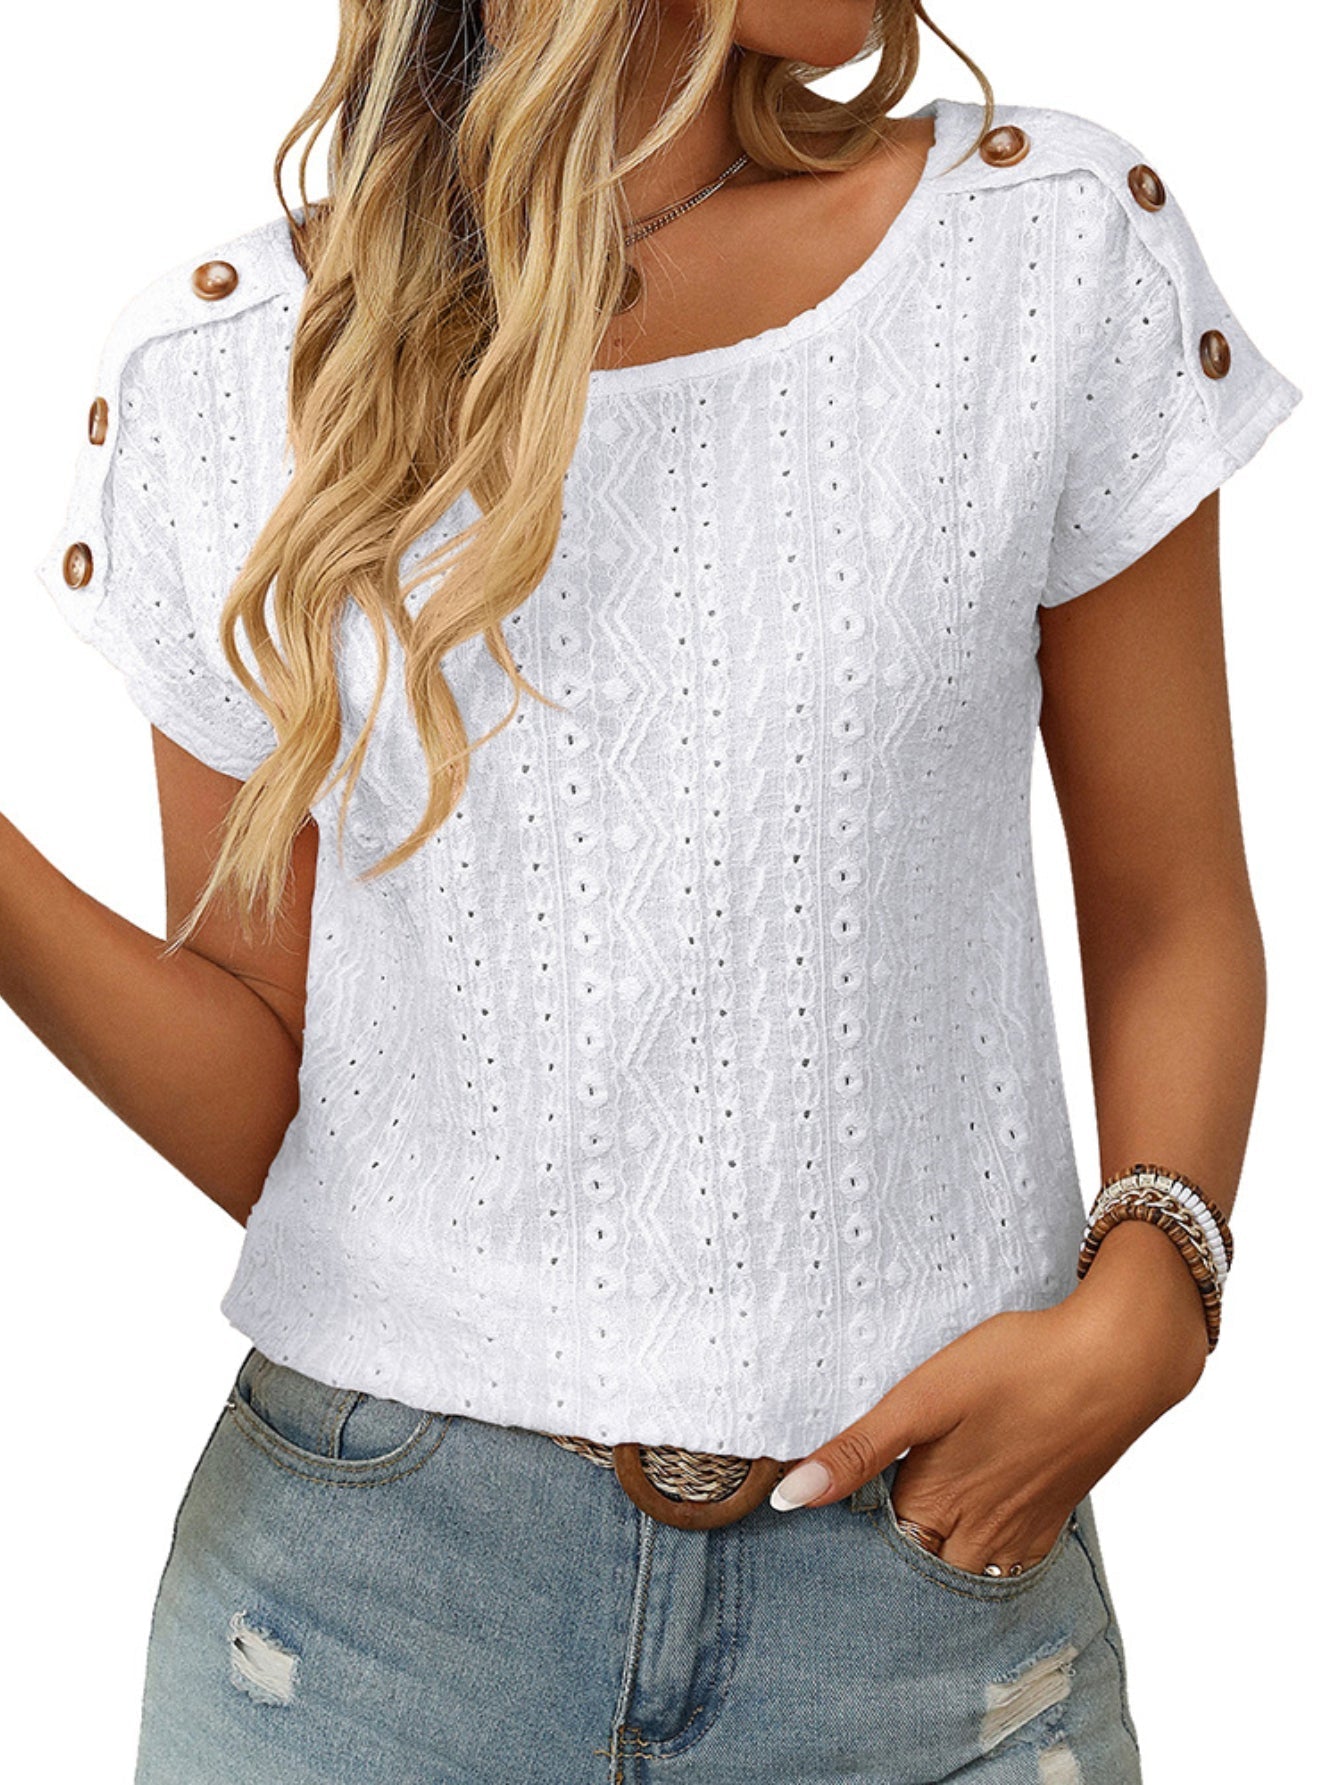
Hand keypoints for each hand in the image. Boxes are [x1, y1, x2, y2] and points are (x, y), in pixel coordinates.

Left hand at [769, 1233, 1208, 1574]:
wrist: (1119, 1360)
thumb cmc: (1019, 1367)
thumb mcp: (923, 1398)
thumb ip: (856, 1452)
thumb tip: (789, 1501)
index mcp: (937, 1507)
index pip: (876, 1550)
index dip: (848, 1536)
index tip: (823, 1527)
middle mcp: (979, 1535)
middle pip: (921, 1568)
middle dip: (892, 1557)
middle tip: (866, 1526)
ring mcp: (1022, 1531)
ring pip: (966, 1570)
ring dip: (937, 1557)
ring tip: (911, 1525)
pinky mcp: (1053, 1515)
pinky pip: (1007, 1559)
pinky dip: (982, 1552)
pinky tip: (972, 1519)